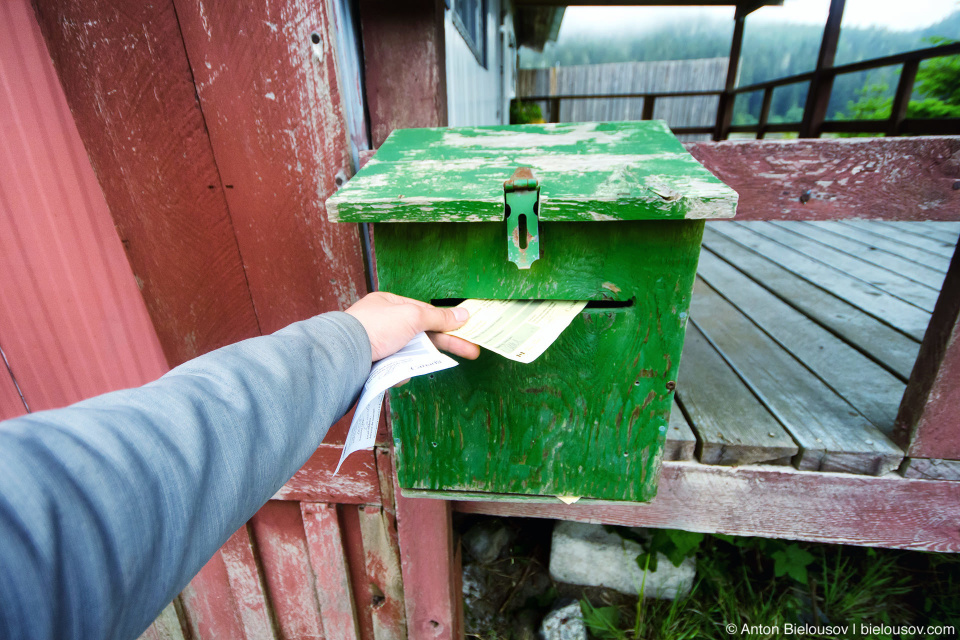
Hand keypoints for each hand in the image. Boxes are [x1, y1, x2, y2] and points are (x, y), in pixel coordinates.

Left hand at [345, 292, 480, 361]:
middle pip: (422, 335)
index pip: (425, 313)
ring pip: (409, 355)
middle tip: (472, 352)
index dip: (447, 322)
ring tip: (406, 365)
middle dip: (445, 344)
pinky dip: (398, 372)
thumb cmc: (375, 327)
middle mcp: (384, 323)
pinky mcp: (375, 364)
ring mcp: (379, 345)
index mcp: (390, 304)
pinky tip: (392, 372)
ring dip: (414, 361)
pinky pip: (396, 369)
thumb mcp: (413, 316)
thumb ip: (439, 317)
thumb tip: (463, 314)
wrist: (345, 355)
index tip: (466, 331)